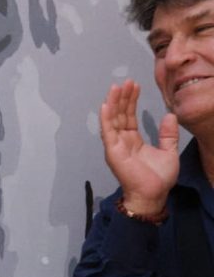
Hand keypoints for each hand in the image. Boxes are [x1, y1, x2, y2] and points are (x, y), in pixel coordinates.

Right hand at [101, 80, 179, 216]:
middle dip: (122, 97)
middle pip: (120, 115)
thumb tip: (169, 115)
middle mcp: (122, 141)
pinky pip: (108, 132)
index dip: (131, 101)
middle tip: (126, 81)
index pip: (129, 116)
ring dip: (113, 103)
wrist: (153, 194)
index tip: (135, 86)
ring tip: (116, 87)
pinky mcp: (113, 152)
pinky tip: (106, 105)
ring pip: (112, 120)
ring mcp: (116, 146)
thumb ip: (168, 134)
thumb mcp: (169, 151)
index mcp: (133, 140)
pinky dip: (106, 119)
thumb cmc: (159, 178)